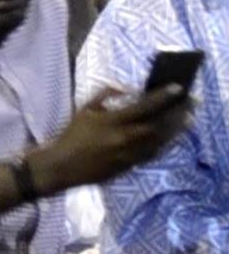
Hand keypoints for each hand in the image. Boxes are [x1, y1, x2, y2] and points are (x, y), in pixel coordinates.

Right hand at [28, 85, 191, 194]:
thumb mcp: (84, 109)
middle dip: (176, 112)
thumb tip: (126, 89)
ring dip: (175, 128)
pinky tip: (171, 136)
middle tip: (191, 102)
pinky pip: (153, 153)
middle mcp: (124, 138)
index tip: (178, 87)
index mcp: (112, 121)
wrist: (63, 166)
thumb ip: (104, 95)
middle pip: (159, 124)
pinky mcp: (130, 166)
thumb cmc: (71, 135)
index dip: (163, 96)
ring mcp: (129, 154)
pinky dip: (165, 143)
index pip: (144, 106)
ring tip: (187, 118)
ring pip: (160, 140)